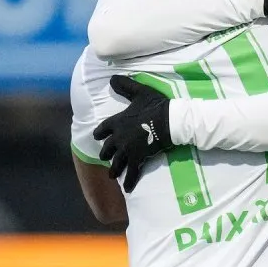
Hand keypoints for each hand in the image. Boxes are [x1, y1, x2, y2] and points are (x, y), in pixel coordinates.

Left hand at [93, 75, 171, 192]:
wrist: (170, 120)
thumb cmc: (155, 105)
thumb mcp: (139, 92)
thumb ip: (125, 86)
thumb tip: (111, 77)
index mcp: (117, 121)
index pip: (102, 129)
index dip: (99, 134)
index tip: (97, 138)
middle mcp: (119, 137)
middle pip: (107, 148)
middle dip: (105, 154)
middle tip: (105, 158)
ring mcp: (128, 150)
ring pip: (116, 163)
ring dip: (113, 169)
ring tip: (112, 175)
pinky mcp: (139, 158)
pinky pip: (132, 172)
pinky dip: (129, 181)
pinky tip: (127, 189)